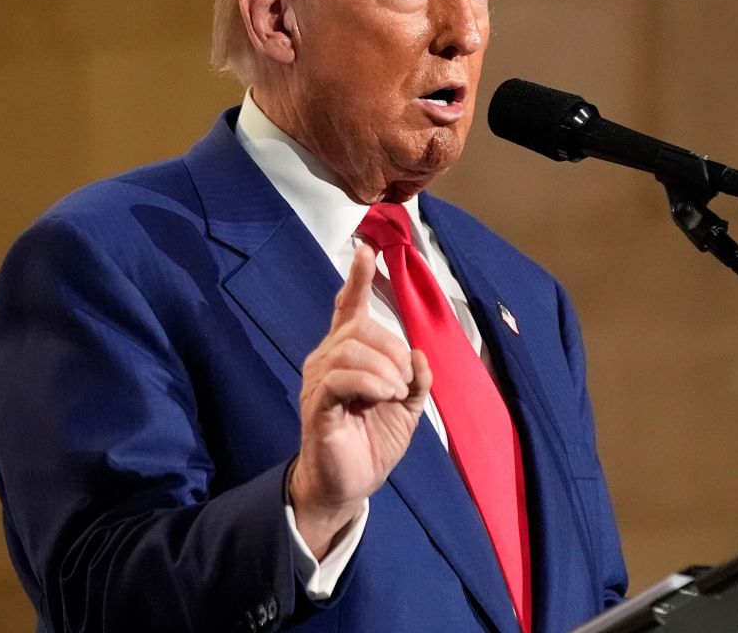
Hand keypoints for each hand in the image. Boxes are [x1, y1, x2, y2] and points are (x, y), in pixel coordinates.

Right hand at [289, 244, 431, 558]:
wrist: (348, 486)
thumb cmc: (372, 442)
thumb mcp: (407, 408)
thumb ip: (416, 380)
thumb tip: (421, 356)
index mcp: (347, 355)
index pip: (348, 308)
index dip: (357, 279)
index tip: (365, 250)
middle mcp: (327, 360)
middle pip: (359, 327)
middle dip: (392, 348)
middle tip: (405, 383)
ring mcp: (319, 381)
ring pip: (351, 348)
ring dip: (385, 368)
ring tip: (395, 394)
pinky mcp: (316, 405)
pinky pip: (341, 378)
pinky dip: (370, 382)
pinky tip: (384, 396)